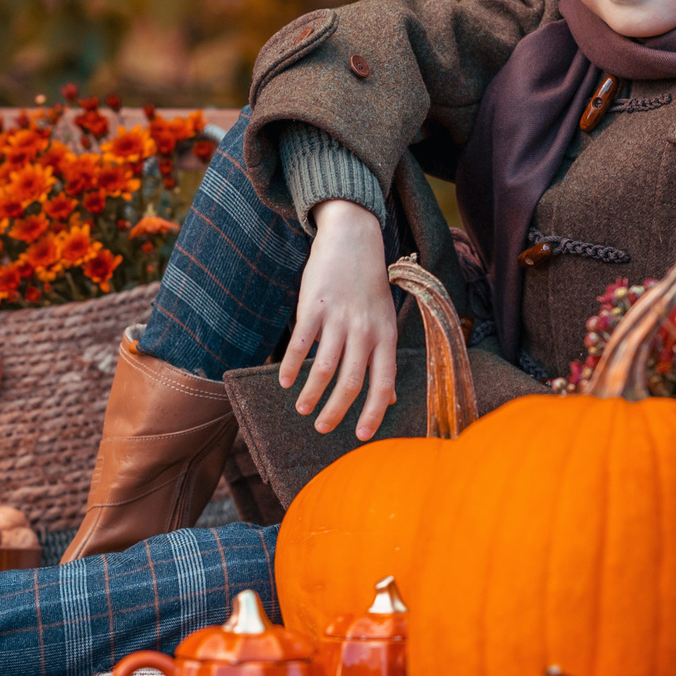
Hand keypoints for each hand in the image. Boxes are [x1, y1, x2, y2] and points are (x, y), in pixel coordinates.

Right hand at [281, 199, 396, 440]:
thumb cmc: (370, 287)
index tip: (361, 436)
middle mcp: (365, 330)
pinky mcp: (315, 305)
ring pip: (325, 368)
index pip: (383, 383)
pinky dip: (292, 366)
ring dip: (312, 393)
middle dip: (335, 411)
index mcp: (385, 336)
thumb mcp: (385, 321)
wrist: (354, 239)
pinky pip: (301, 343)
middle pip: (351, 382)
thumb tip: (390, 399)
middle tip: (322, 428)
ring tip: (303, 408)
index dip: (373, 413)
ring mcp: (339, 317)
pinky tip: (285, 381)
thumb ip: (384, 359)